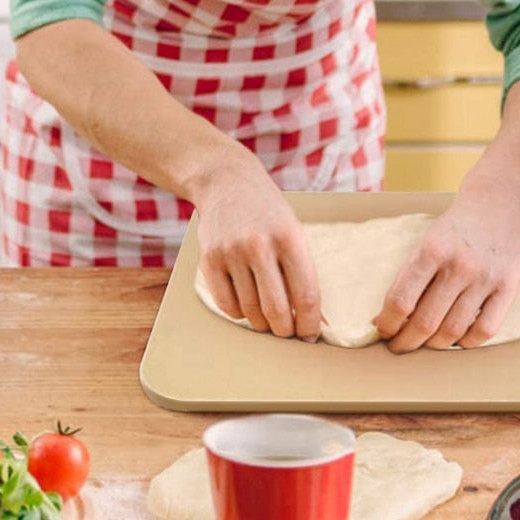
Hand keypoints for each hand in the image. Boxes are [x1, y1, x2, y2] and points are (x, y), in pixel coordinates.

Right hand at [195, 155, 321, 341]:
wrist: (227, 184)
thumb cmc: (268, 212)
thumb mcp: (293, 230)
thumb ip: (300, 269)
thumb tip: (309, 315)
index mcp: (290, 238)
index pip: (305, 294)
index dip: (309, 322)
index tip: (309, 335)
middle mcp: (259, 245)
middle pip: (276, 309)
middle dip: (285, 330)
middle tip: (288, 333)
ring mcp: (231, 252)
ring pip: (250, 310)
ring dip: (262, 324)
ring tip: (268, 320)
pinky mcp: (209, 259)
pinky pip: (226, 304)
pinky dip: (239, 313)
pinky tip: (246, 306)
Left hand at [373, 180, 519, 351]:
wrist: (498, 202)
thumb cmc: (454, 227)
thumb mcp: (426, 241)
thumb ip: (411, 275)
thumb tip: (389, 315)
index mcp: (431, 251)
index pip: (401, 300)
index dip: (388, 323)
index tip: (383, 331)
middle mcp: (459, 266)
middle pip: (426, 322)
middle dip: (406, 341)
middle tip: (399, 346)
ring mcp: (485, 278)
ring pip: (453, 331)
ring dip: (434, 345)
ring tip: (426, 343)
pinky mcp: (509, 287)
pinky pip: (486, 330)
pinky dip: (467, 343)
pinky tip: (457, 339)